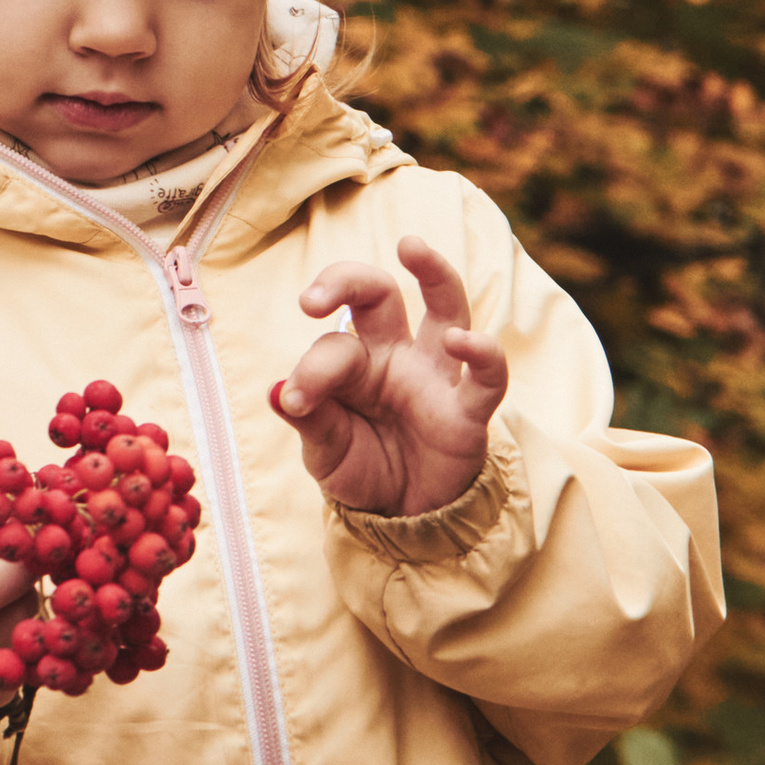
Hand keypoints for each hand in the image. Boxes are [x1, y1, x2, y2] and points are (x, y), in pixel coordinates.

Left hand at [272, 238, 506, 519]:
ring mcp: (436, 376)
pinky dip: (483, 353)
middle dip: (347, 279)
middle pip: (380, 294)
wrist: (404, 519)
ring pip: (446, 306)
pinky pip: (487, 376)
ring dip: (434, 271)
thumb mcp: (325, 451)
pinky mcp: (468, 410)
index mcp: (355, 362)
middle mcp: (397, 355)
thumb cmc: (363, 469)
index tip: (296, 400)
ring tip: (410, 245)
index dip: (311, 369)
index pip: (333, 344)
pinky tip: (465, 341)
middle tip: (312, 299)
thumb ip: (310, 421)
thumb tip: (277, 393)